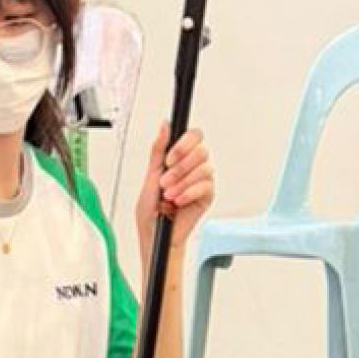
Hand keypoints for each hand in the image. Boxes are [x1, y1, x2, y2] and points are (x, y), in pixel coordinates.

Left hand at [136, 123, 214, 262]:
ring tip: (169, 196)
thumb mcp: (151, 174)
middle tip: (165, 182)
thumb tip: (165, 125)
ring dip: (182, 183)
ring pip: (204, 169)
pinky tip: (178, 201)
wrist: (154, 231)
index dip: (184, 144)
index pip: (194, 136)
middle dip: (180, 168)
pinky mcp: (207, 196)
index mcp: (181, 157)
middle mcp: (194, 166)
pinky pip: (205, 186)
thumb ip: (159, 149)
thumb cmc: (151, 207)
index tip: (169, 159)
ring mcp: (202, 180)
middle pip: (201, 151)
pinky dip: (188, 193)